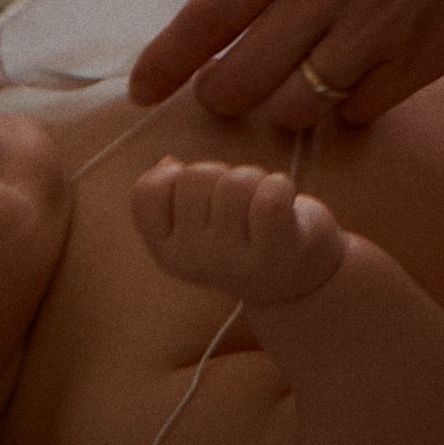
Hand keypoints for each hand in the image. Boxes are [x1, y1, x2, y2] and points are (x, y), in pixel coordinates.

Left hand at [130, 0, 443, 125]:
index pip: (210, 12)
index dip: (167, 60)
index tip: (139, 87)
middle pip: (241, 79)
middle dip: (220, 94)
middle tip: (222, 90)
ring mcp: (381, 28)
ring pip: (298, 105)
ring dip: (283, 104)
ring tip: (286, 90)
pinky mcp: (431, 56)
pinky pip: (365, 109)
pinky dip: (349, 106)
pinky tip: (355, 81)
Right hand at [130, 155, 347, 302]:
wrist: (296, 281)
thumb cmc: (243, 237)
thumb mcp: (197, 223)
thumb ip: (173, 194)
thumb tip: (166, 163)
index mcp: (169, 253)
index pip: (147, 192)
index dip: (174, 177)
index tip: (200, 194)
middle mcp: (195, 260)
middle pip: (194, 176)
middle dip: (222, 175)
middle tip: (239, 202)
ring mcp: (235, 259)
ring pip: (235, 182)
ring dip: (256, 181)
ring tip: (263, 206)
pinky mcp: (276, 251)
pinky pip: (271, 194)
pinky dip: (282, 186)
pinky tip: (287, 205)